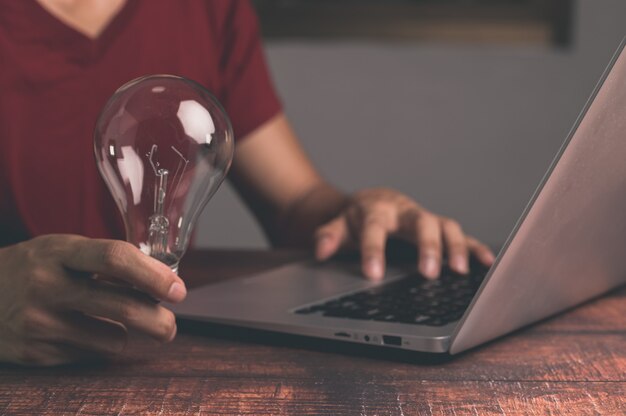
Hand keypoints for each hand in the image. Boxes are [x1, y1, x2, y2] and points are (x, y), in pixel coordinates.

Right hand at [0, 234, 186, 365]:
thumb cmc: (32, 270)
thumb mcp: (62, 251)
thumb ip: (107, 262)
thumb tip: (163, 280)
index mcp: (59, 252)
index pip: (115, 258)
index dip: (154, 275)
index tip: (178, 290)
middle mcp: (47, 286)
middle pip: (123, 308)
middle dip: (159, 321)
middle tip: (170, 325)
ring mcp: (39, 323)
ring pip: (114, 339)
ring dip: (123, 333)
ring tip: (107, 321)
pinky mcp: (35, 354)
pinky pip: (91, 356)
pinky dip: (96, 346)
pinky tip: (77, 332)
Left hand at [314, 188, 494, 280]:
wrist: (371, 202)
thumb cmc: (355, 219)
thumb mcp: (337, 225)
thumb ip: (327, 236)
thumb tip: (321, 249)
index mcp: (376, 211)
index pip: (374, 228)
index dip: (373, 250)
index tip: (373, 274)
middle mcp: (404, 212)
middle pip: (419, 223)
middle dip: (425, 247)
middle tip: (427, 273)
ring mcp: (424, 218)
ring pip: (444, 226)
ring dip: (455, 247)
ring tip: (459, 271)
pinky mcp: (439, 227)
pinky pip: (462, 235)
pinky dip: (474, 247)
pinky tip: (487, 263)